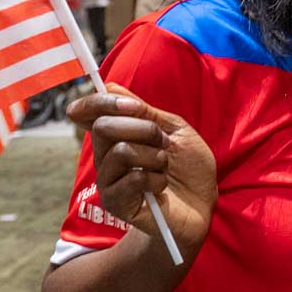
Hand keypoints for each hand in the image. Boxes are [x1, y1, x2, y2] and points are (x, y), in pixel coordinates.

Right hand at [67, 86, 215, 256]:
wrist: (201, 205)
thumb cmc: (189, 167)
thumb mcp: (174, 130)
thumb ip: (144, 111)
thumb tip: (109, 86)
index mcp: (117, 134)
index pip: (89, 111)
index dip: (102, 101)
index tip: (132, 106)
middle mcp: (105, 155)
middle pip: (104, 127)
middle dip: (143, 129)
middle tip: (164, 143)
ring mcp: (108, 180)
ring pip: (120, 152)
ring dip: (154, 156)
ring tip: (165, 167)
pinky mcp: (115, 203)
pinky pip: (132, 179)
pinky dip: (156, 179)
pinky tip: (161, 186)